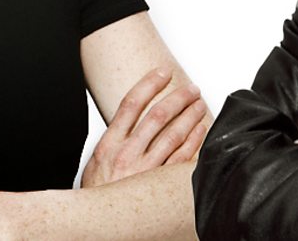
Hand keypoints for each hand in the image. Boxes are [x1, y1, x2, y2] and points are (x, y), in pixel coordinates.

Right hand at [81, 68, 207, 187]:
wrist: (99, 224)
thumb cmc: (98, 193)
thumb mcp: (97, 161)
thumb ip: (115, 139)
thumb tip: (131, 117)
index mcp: (109, 145)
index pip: (131, 104)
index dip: (148, 84)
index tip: (162, 73)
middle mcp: (127, 154)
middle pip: (157, 116)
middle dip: (176, 98)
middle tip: (189, 88)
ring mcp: (145, 170)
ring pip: (173, 135)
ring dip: (189, 116)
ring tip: (199, 104)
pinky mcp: (159, 185)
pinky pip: (181, 159)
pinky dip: (194, 141)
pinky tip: (201, 130)